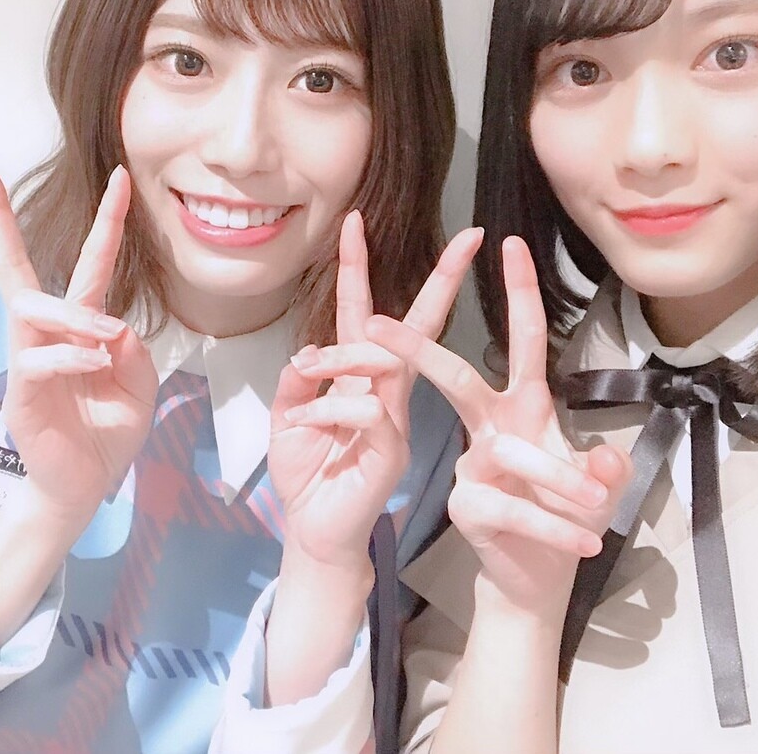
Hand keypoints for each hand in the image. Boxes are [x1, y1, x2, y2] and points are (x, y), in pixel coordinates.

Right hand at [0, 157, 157, 523]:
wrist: (86, 487)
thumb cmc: (108, 431)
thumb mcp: (140, 385)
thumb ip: (133, 350)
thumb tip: (111, 325)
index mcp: (81, 325)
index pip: (91, 262)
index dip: (108, 220)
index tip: (122, 175)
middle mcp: (46, 332)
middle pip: (12, 264)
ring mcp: (27, 358)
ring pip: (32, 308)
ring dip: (74, 316)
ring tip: (104, 339)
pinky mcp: (19, 391)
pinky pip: (38, 358)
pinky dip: (72, 357)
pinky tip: (96, 367)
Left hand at [268, 212, 482, 569]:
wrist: (315, 534)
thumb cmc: (308, 476)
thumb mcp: (288, 420)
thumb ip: (297, 384)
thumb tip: (306, 355)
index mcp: (359, 379)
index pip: (363, 313)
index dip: (358, 268)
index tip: (355, 222)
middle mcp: (384, 391)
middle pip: (415, 324)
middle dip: (442, 279)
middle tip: (470, 238)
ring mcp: (394, 417)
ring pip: (380, 361)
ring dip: (337, 359)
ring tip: (303, 374)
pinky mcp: (392, 447)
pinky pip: (364, 408)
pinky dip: (324, 410)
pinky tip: (300, 426)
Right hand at [365, 236, 631, 620]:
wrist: (534, 581)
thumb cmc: (561, 517)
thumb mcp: (595, 486)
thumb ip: (602, 468)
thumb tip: (604, 459)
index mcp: (521, 407)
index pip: (522, 340)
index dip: (518, 291)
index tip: (508, 243)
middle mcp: (490, 428)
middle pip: (457, 378)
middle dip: (423, 351)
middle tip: (378, 324)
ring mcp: (472, 466)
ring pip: (512, 452)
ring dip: (562, 478)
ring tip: (599, 503)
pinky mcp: (468, 506)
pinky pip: (517, 509)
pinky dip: (558, 526)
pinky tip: (588, 540)